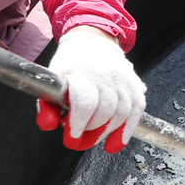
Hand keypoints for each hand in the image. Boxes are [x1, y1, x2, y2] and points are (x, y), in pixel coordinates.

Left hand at [38, 26, 145, 151]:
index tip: (70, 139)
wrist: (94, 42)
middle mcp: (106, 76)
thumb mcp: (52, 81)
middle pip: (105, 110)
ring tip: (92, 139)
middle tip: (78, 141)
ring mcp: (123, 81)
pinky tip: (116, 143)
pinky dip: (127, 130)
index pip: (85, 101)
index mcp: (82, 73)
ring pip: (122, 113)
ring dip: (106, 132)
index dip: (78, 123)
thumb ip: (47, 105)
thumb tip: (48, 125)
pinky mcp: (135, 86)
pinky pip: (137, 111)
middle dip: (91, 132)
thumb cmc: (71, 64)